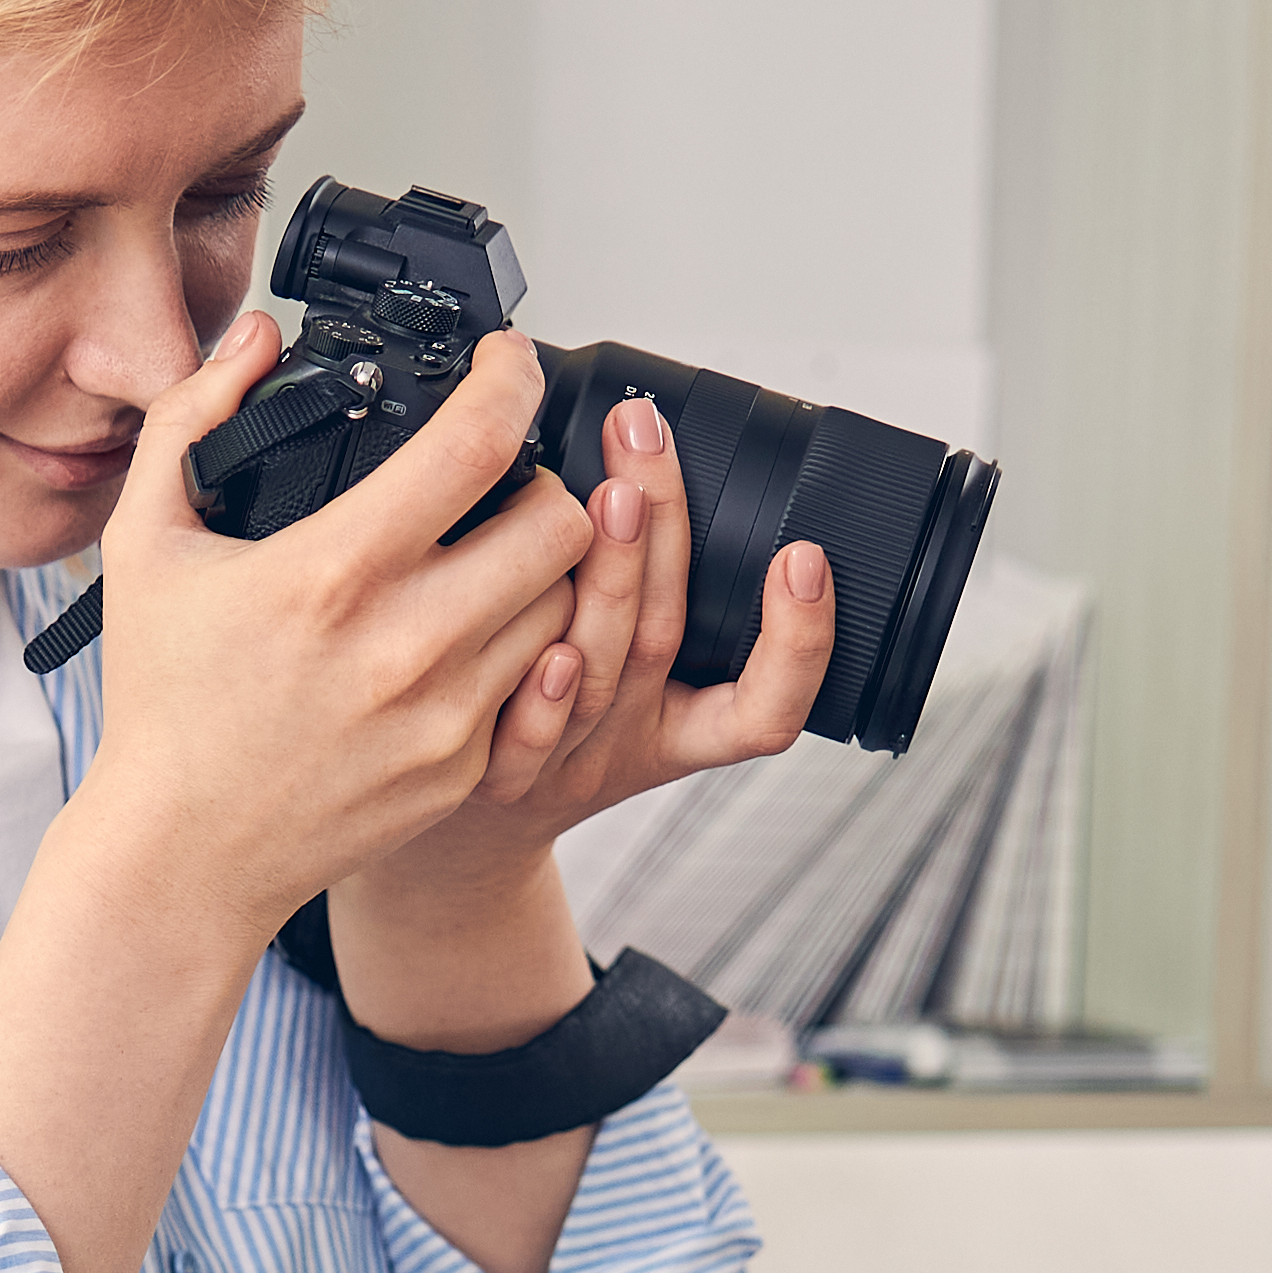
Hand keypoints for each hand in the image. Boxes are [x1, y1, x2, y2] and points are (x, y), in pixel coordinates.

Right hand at [60, 313, 598, 955]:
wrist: (182, 854)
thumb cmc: (163, 703)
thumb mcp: (144, 544)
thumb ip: (193, 418)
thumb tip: (252, 337)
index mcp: (333, 572)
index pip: (477, 443)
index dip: (510, 378)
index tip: (505, 363)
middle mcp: (406, 644)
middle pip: (561, 519)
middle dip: (543, 478)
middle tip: (502, 477)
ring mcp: (447, 714)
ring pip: (566, 600)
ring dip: (541, 564)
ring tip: (488, 555)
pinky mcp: (465, 767)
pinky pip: (539, 680)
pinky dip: (520, 644)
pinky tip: (465, 634)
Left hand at [449, 385, 837, 865]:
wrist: (466, 837)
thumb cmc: (552, 732)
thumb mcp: (626, 683)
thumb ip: (647, 597)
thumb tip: (641, 447)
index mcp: (685, 725)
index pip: (766, 705)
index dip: (799, 642)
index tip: (804, 556)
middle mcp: (631, 737)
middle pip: (667, 639)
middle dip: (668, 525)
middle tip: (650, 435)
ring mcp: (565, 757)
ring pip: (601, 671)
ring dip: (612, 578)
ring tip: (610, 492)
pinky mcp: (499, 777)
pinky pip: (523, 741)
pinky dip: (539, 694)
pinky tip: (542, 640)